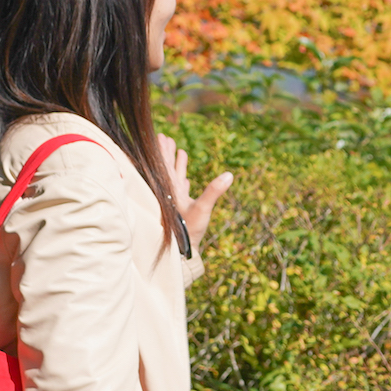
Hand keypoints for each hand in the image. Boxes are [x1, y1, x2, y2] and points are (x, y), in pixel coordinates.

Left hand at [157, 132, 233, 251]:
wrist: (183, 251)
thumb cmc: (189, 231)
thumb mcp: (203, 209)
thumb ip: (214, 191)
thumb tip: (229, 175)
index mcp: (171, 192)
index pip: (165, 167)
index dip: (164, 152)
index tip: (161, 138)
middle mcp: (171, 195)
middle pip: (167, 169)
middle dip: (167, 154)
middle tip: (165, 138)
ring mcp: (176, 202)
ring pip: (175, 178)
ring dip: (175, 164)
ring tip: (178, 151)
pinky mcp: (182, 209)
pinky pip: (181, 190)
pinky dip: (183, 180)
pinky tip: (185, 178)